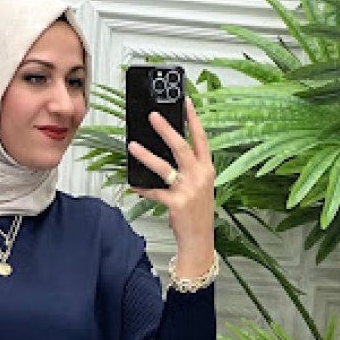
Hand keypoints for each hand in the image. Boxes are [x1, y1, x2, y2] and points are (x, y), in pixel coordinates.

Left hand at [127, 97, 214, 259]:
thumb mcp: (200, 186)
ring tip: (132, 146)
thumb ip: (190, 168)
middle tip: (153, 116)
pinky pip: (155, 192)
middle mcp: (200, 176)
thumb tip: (168, 152)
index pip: (201, 138)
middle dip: (166, 129)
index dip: (193, 119)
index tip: (185, 101)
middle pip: (181, 147)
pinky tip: (134, 185)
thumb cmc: (198, 212)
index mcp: (207, 169)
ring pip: (164, 167)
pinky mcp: (176, 204)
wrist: (199, 238)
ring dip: (146, 156)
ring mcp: (188, 190)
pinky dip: (143, 188)